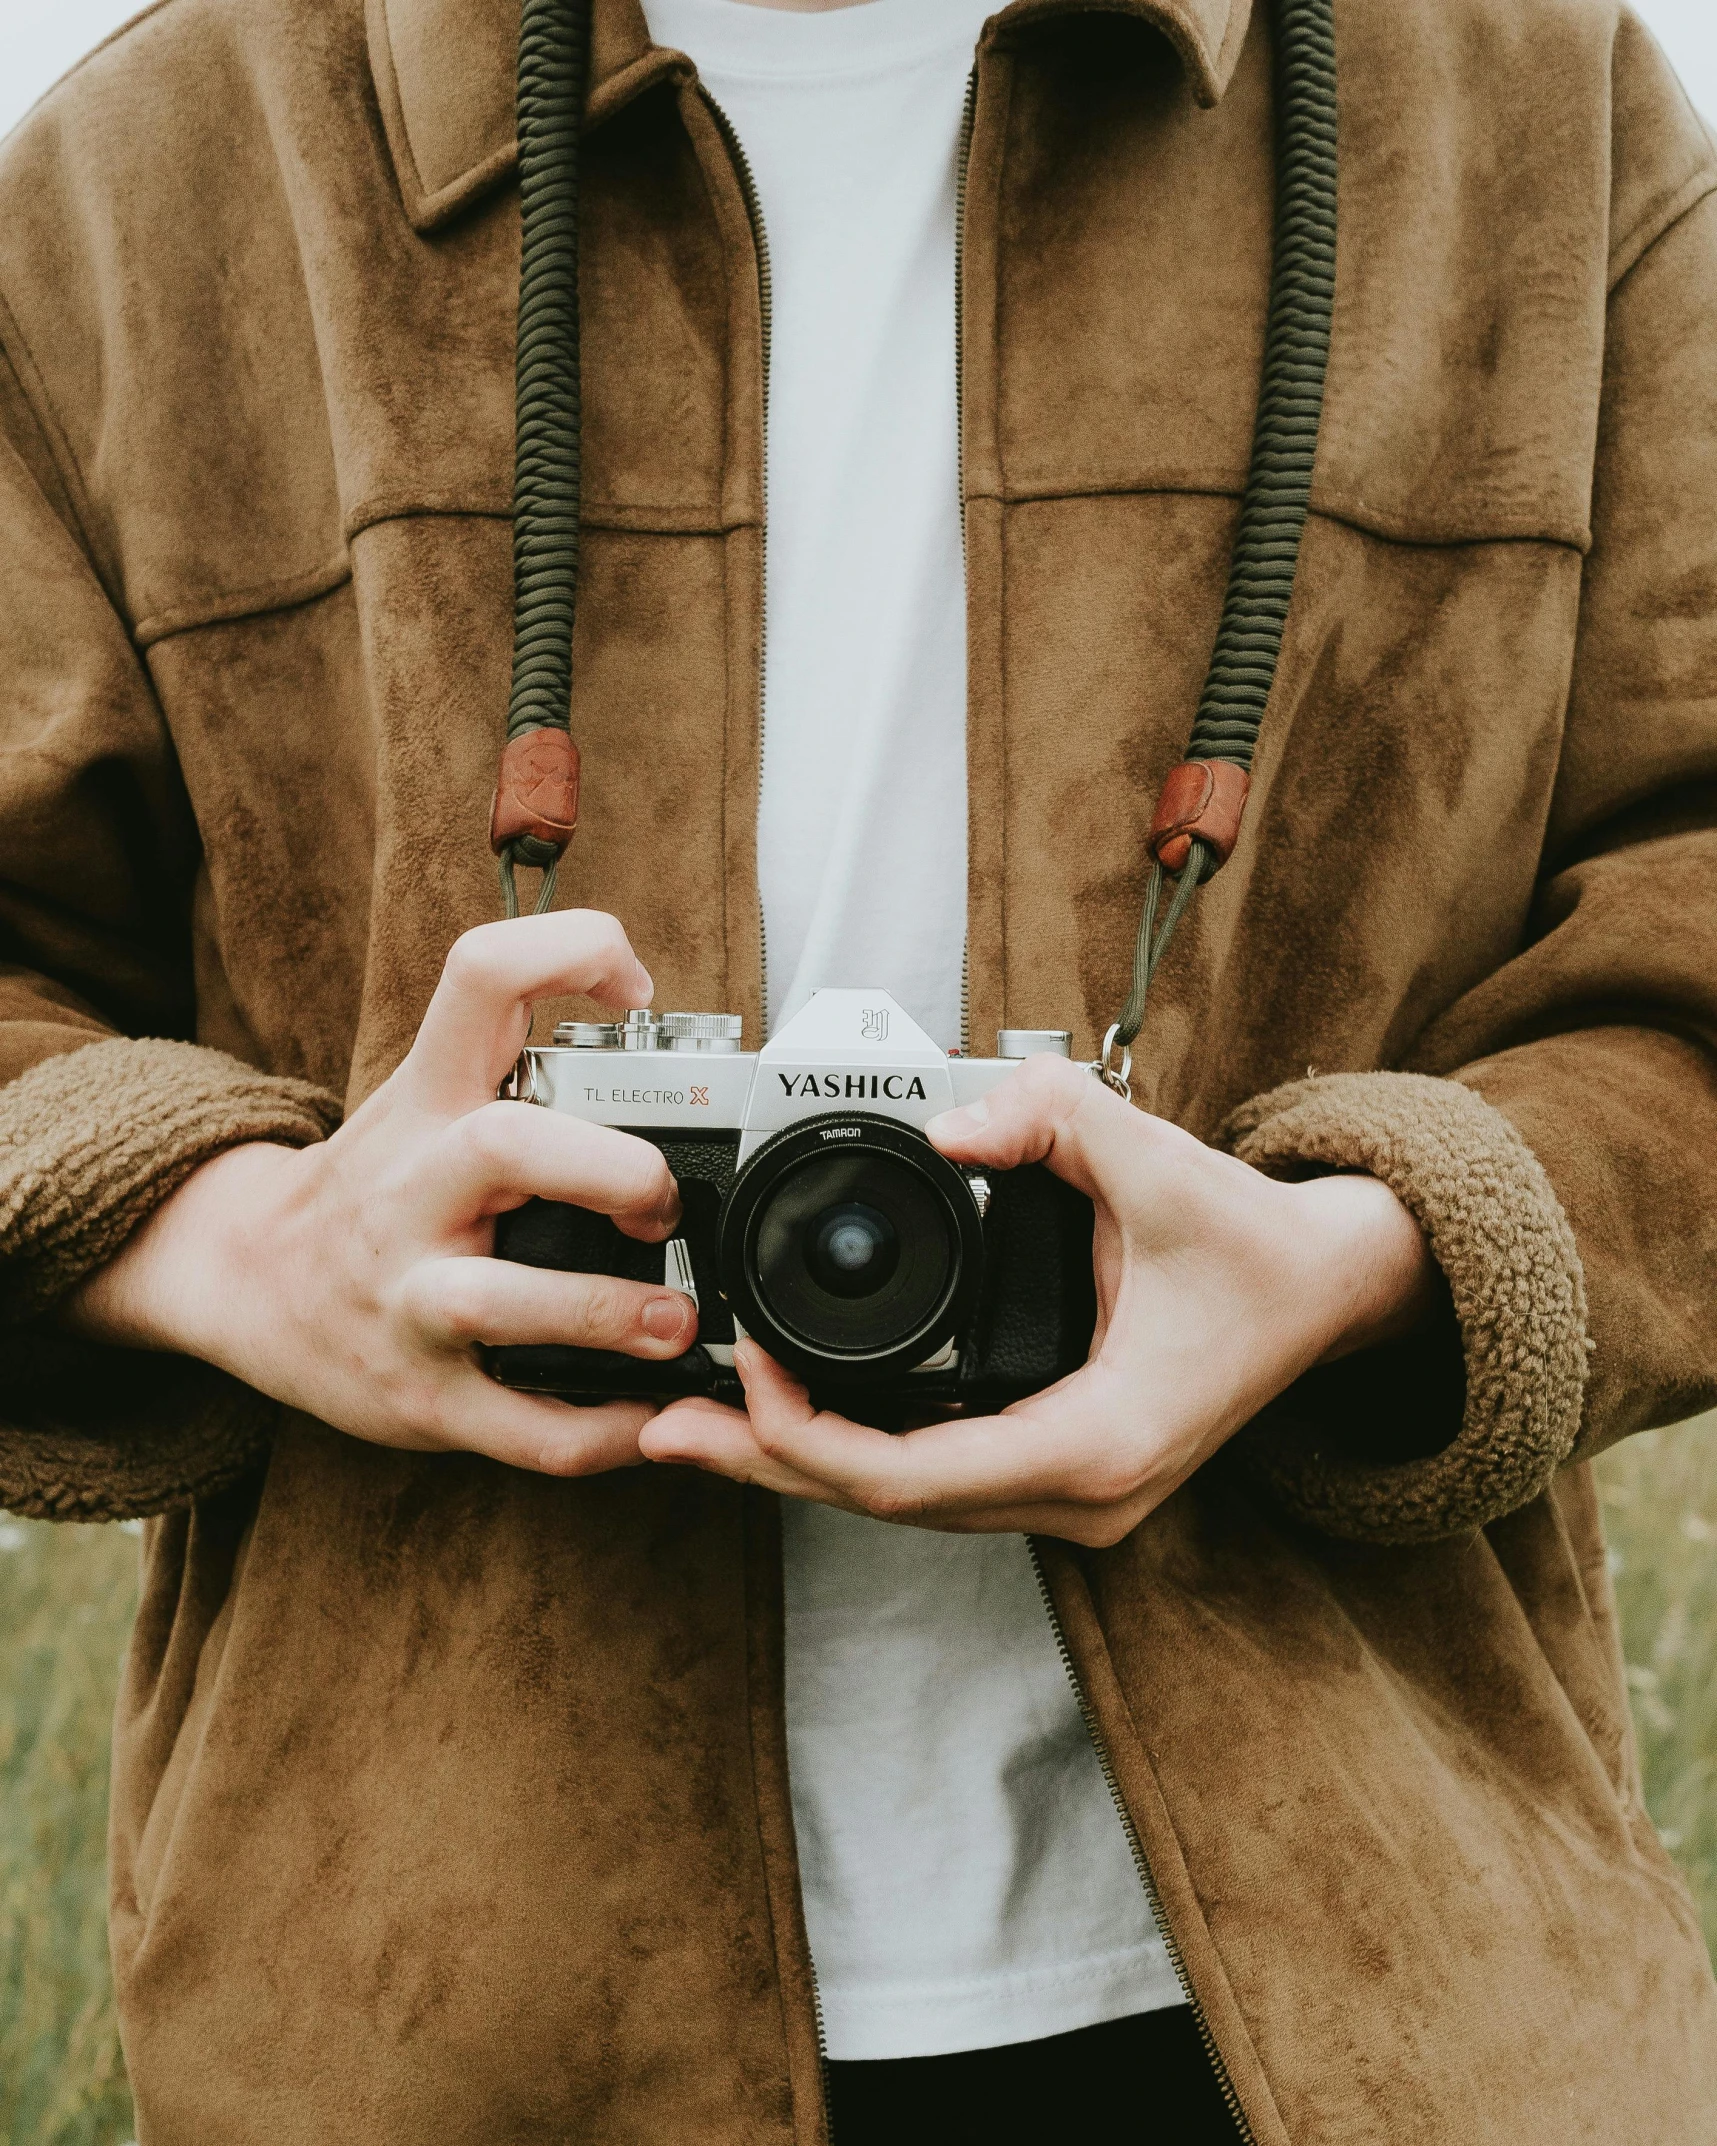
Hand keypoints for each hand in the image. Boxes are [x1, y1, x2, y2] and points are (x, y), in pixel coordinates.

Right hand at [65, 913, 699, 1475]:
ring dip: (605, 1314)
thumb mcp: (424, 1101)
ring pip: (495, 1302)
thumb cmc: (376, 1186)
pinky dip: (594, 1433)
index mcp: (427, 1100)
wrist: (246, 1281)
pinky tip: (642, 1417)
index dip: (570, 953)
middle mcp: (411, 1188)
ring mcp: (407, 1298)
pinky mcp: (419, 1397)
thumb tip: (667, 1050)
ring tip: (672, 1324)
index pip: (482, 976)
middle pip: (503, 1146)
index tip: (636, 989)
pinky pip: (516, 1427)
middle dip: (608, 1170)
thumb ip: (522, 1068)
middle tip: (662, 1203)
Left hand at [641, 1054, 1438, 1543]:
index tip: (746, 1372)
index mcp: (1096, 1441)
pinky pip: (936, 1479)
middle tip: (665, 1429)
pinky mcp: (1060, 1472)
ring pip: (906, 1503)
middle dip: (771, 1464)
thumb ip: (1055, 1118)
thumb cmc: (1255, 1248)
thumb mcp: (1164, 1167)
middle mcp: (1079, 1494)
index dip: (807, 1439)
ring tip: (704, 1423)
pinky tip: (796, 1420)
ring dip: (803, 1463)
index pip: (911, 1478)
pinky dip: (857, 1450)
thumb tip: (953, 1123)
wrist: (1329, 1291)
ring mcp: (1071, 1496)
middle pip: (887, 1506)